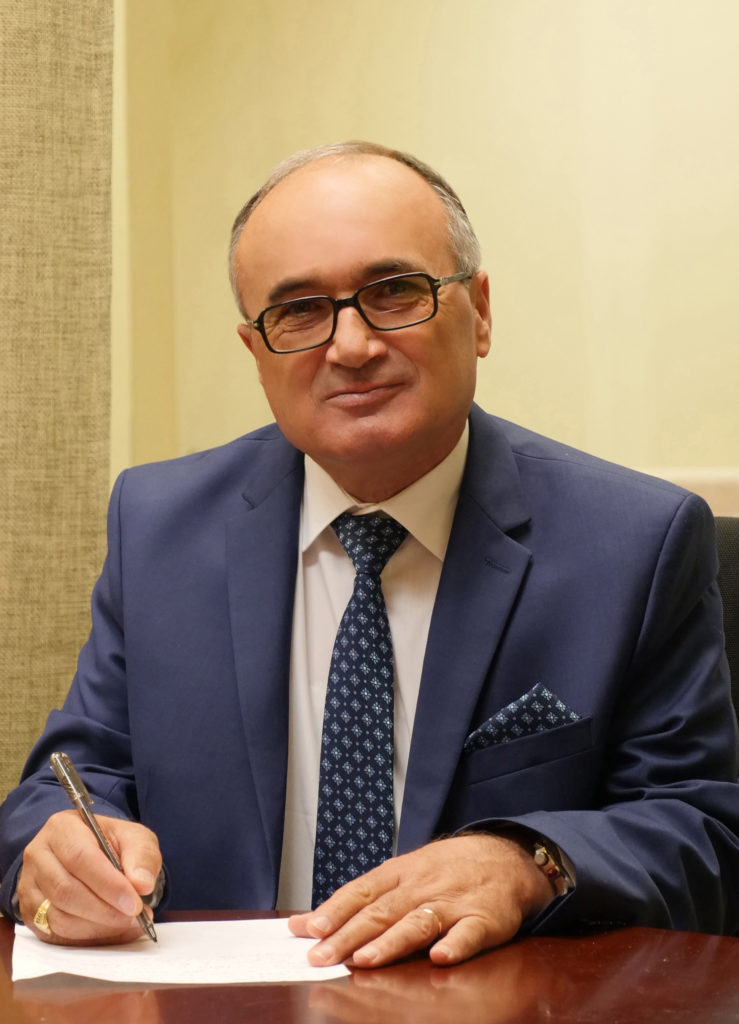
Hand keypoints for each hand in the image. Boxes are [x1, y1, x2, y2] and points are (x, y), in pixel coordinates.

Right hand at [17, 810, 161, 944]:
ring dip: (97, 928)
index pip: (80, 858)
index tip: (134, 904)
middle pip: (65, 891)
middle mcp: (38, 856)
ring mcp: (28, 886)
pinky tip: (112, 933)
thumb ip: (142, 856)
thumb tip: (142, 884)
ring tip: (127, 924)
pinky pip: (55, 935)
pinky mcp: (29, 913)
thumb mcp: (134, 837)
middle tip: (135, 918)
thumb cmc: (111, 843)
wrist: (92, 854)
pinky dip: (86, 939)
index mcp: (61, 828)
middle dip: (104, 911)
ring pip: (58, 918)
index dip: (108, 885)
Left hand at [289, 832, 553, 967]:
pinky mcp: (485, 919)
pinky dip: (456, 945)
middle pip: (382, 911)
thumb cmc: (444, 871)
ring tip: (365, 960)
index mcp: (400, 874)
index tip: (306, 930)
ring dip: (392, 942)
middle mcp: (423, 886)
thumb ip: (360, 900)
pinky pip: (470, 933)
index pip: (361, 892)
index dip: (333, 911)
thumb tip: (306, 924)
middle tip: (321, 956)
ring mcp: (454, 902)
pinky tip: (440, 957)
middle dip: (349, 935)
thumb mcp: (402, 874)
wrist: (505, 857)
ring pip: (419, 922)